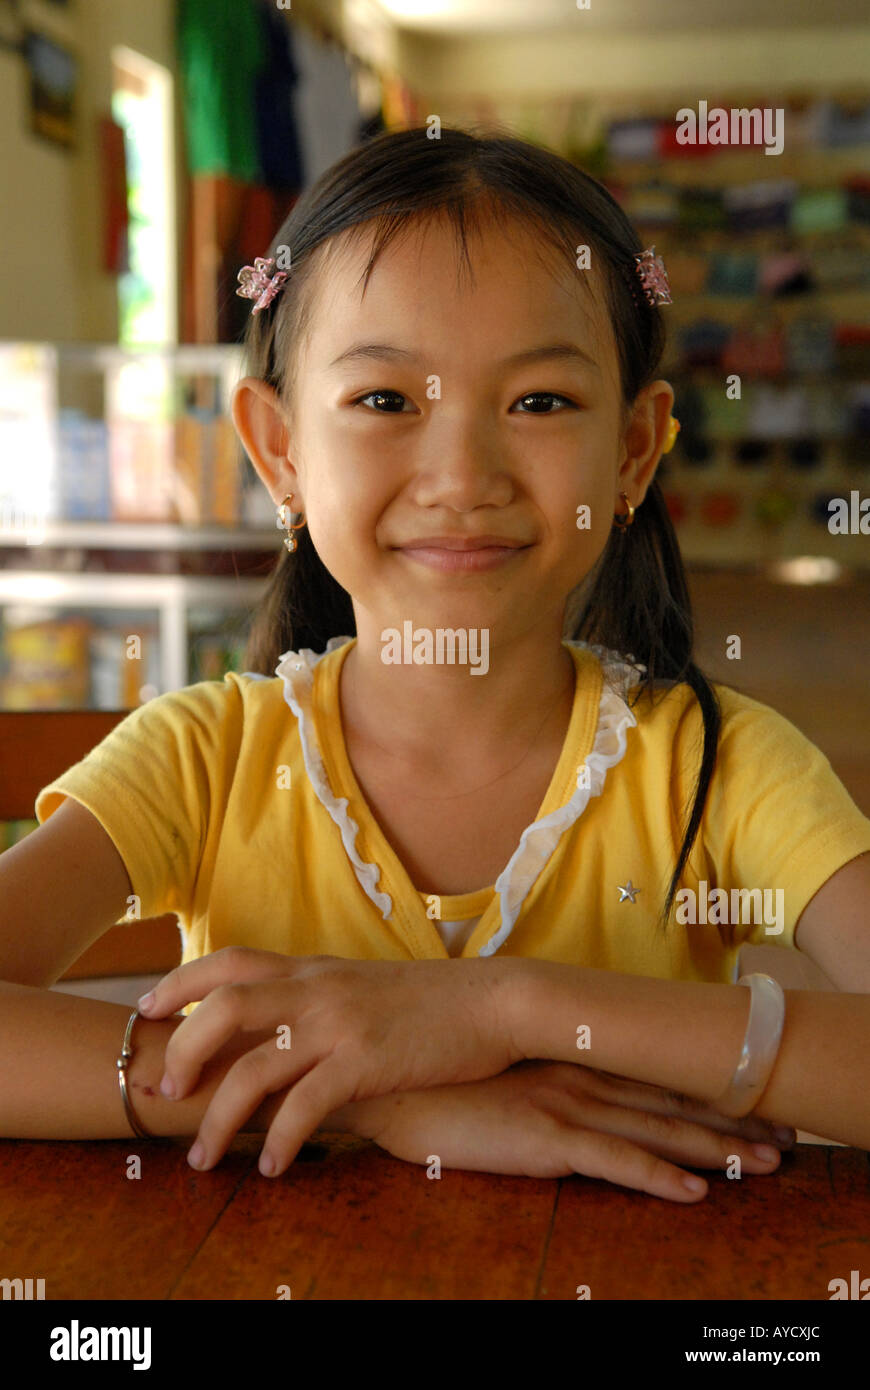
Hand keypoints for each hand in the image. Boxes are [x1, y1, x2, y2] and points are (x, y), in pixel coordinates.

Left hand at [138, 947, 520, 1175]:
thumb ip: (317, 997)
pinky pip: (305, 1107)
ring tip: (201, 1157)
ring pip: (253, 1068)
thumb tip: (275, 1028)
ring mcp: (339, 1025)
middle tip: (165, 1090)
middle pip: (222, 1008)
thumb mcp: (363, 985)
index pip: (229, 961)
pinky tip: (271, 1167)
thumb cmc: (431, 1000)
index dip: (180, 981)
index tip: (148, 1007)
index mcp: (312, 969)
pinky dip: (279, 1140)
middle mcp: (317, 989)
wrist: (494, 1001)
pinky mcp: (367, 1062)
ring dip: (217, 1118)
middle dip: (182, 1050)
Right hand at [358, 1061, 796, 1203]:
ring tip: (763, 1167)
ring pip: (655, 1129)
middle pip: (668, 1101)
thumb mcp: (501, 1072)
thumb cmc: (438, 1076)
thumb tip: (562, 1090)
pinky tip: (694, 1193)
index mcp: (569, 1058)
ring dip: (714, 1150)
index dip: (702, 1092)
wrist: (389, 1077)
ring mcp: (563, 1103)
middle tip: (781, 1142)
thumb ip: (538, 1078)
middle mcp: (577, 1074)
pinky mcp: (543, 1136)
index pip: (651, 1077)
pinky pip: (613, 1161)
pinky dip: (657, 1178)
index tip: (748, 1105)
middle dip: (729, 1124)